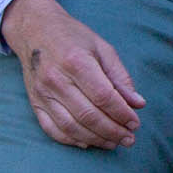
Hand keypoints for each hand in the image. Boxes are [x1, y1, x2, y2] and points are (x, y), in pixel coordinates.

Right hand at [0, 0, 146, 148]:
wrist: (35, 29)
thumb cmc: (73, 37)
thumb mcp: (102, 48)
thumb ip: (120, 77)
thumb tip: (138, 104)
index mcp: (77, 61)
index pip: (103, 97)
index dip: (122, 114)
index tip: (136, 123)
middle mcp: (57, 79)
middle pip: (88, 115)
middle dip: (113, 131)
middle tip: (129, 139)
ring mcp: (42, 93)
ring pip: (71, 127)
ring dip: (95, 139)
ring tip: (114, 142)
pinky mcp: (34, 102)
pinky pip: (52, 129)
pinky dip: (71, 140)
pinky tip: (88, 142)